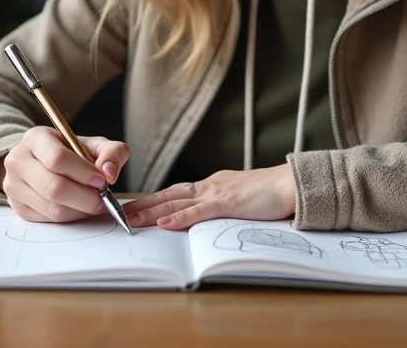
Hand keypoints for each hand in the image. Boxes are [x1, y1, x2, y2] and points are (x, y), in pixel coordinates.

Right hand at [0, 126, 129, 222]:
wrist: (41, 161)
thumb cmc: (70, 153)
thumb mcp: (92, 144)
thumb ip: (111, 151)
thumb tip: (110, 172)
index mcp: (36, 138)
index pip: (57, 159)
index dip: (84, 173)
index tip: (103, 180)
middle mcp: (19, 161)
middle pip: (53, 188)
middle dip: (86, 197)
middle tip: (104, 198)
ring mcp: (14, 186)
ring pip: (52, 208)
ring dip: (81, 210)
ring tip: (95, 204)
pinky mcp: (19, 208)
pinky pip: (49, 220)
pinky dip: (71, 218)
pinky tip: (81, 209)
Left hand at [123, 165, 295, 229]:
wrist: (291, 184)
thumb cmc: (270, 193)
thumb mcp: (239, 199)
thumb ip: (221, 206)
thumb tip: (205, 218)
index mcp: (211, 185)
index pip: (174, 193)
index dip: (151, 200)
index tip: (130, 206)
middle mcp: (208, 185)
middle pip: (167, 195)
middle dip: (140, 204)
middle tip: (116, 212)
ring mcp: (217, 192)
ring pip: (176, 202)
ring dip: (150, 211)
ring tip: (129, 219)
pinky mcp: (228, 202)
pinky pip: (198, 211)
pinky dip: (179, 217)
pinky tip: (163, 224)